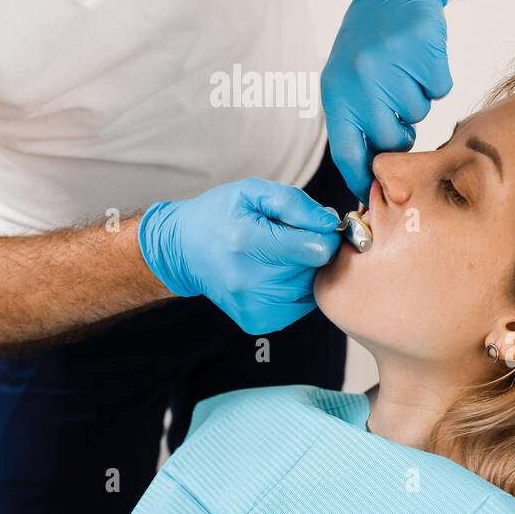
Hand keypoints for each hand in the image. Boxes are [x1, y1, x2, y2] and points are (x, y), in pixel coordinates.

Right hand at [138, 179, 340, 334]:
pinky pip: (301, 304)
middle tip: (290, 237)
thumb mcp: (252, 192)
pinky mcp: (258, 321)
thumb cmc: (221, 214)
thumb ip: (295, 202)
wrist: (184, 251)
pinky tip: (275, 273)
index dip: (323, 232)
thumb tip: (330, 223)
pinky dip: (296, 288)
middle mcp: (249, 281)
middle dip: (313, 250)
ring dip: (305, 270)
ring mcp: (253, 306)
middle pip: (316, 269)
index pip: (317, 247)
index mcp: (247, 243)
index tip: (312, 224)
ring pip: (312, 288)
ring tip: (278, 254)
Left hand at [322, 0, 452, 201]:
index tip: (374, 195)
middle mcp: (360, 81)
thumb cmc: (367, 45)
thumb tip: (371, 175)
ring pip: (419, 114)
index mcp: (336, 92)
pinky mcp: (423, 52)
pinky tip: (420, 58)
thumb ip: (355, 122)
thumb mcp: (345, 81)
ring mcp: (392, 65)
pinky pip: (439, 91)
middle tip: (397, 105)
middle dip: (400, 132)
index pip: (346, 151)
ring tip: (403, 70)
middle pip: (392, 140)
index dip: (362, 179)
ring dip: (417, 99)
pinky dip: (435, 80)